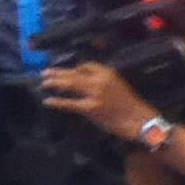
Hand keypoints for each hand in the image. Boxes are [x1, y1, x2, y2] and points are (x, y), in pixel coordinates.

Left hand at [40, 63, 156, 142]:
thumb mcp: (118, 86)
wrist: (140, 119)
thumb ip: (103, 81)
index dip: (73, 68)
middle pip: (74, 73)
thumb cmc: (131, 104)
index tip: (66, 71)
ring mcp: (94, 94)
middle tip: (45, 73)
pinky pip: (70, 103)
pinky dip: (58, 102)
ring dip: (54, 83)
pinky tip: (48, 101)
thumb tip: (85, 82)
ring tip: (44, 83)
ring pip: (70, 84)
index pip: (85, 65)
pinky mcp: (91, 108)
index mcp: (108, 73)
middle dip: (58, 73)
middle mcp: (100, 80)